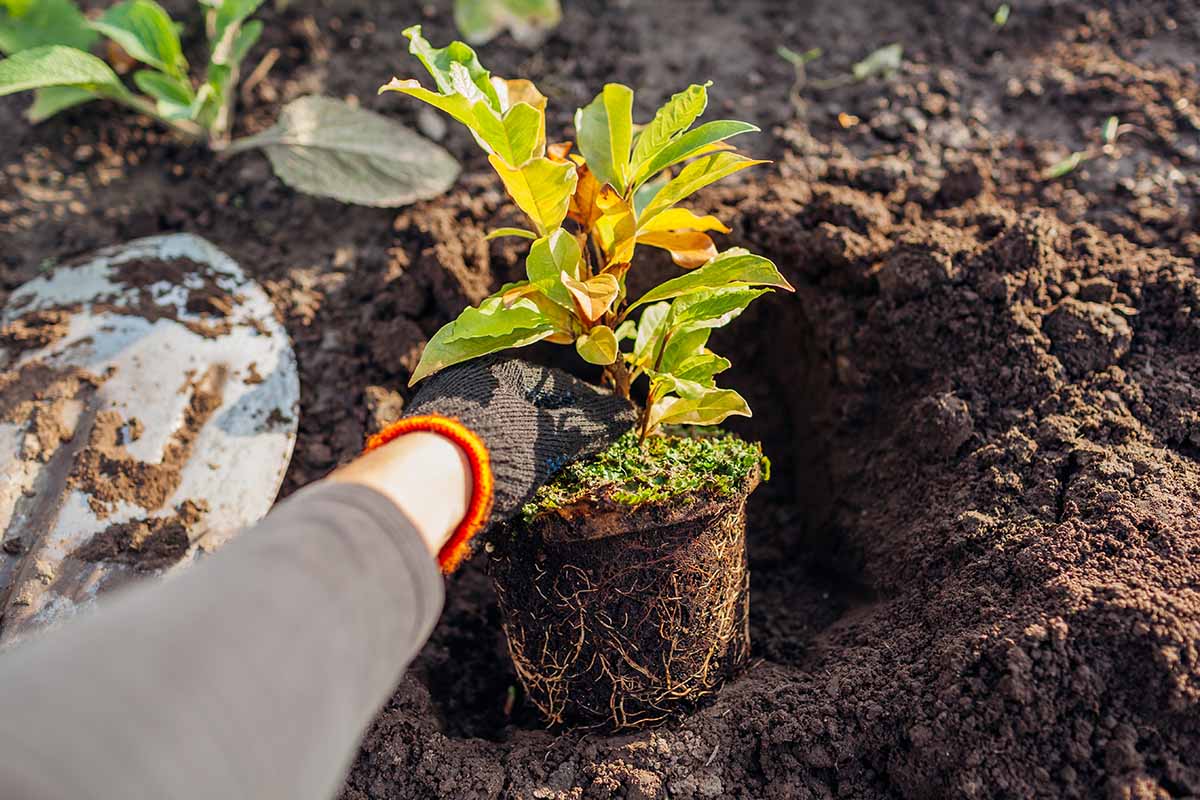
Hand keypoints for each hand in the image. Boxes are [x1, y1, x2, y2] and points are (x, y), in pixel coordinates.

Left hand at [362, 357, 634, 571]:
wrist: (421, 482)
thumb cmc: (496, 450)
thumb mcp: (550, 440)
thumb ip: (589, 425)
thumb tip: (628, 414)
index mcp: (503, 367)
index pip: (560, 385)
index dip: (590, 409)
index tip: (613, 426)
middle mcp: (471, 378)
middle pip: (527, 401)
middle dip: (555, 424)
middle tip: (583, 449)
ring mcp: (446, 405)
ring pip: (501, 420)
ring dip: (526, 439)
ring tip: (549, 464)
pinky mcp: (428, 436)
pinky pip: (477, 437)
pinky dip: (499, 451)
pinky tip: (508, 470)